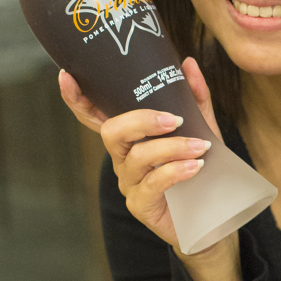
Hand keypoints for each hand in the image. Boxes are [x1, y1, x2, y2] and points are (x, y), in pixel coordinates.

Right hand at [58, 59, 235, 277]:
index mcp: (130, 138)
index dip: (77, 99)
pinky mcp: (141, 206)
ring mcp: (129, 183)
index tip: (68, 75)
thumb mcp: (201, 129)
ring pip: (136, 157)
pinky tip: (195, 166)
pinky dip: (175, 171)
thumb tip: (187, 63)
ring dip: (170, 147)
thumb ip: (194, 99)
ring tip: (199, 147)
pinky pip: (151, 184)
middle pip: (112, 132)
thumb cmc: (199, 171)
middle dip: (140, 120)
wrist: (211, 217)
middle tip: (173, 119)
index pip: (94, 116)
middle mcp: (122, 158)